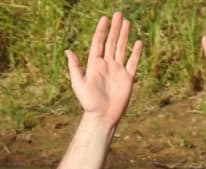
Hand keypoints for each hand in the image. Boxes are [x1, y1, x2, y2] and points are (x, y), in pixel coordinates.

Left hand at [66, 12, 142, 126]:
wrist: (103, 117)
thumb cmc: (89, 102)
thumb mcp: (78, 84)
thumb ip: (75, 67)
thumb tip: (68, 50)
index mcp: (94, 64)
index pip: (98, 43)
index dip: (101, 30)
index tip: (104, 18)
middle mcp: (106, 65)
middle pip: (111, 42)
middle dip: (115, 29)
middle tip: (118, 14)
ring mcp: (118, 71)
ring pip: (121, 49)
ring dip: (124, 36)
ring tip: (126, 22)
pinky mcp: (128, 79)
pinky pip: (133, 63)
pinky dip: (136, 53)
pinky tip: (138, 43)